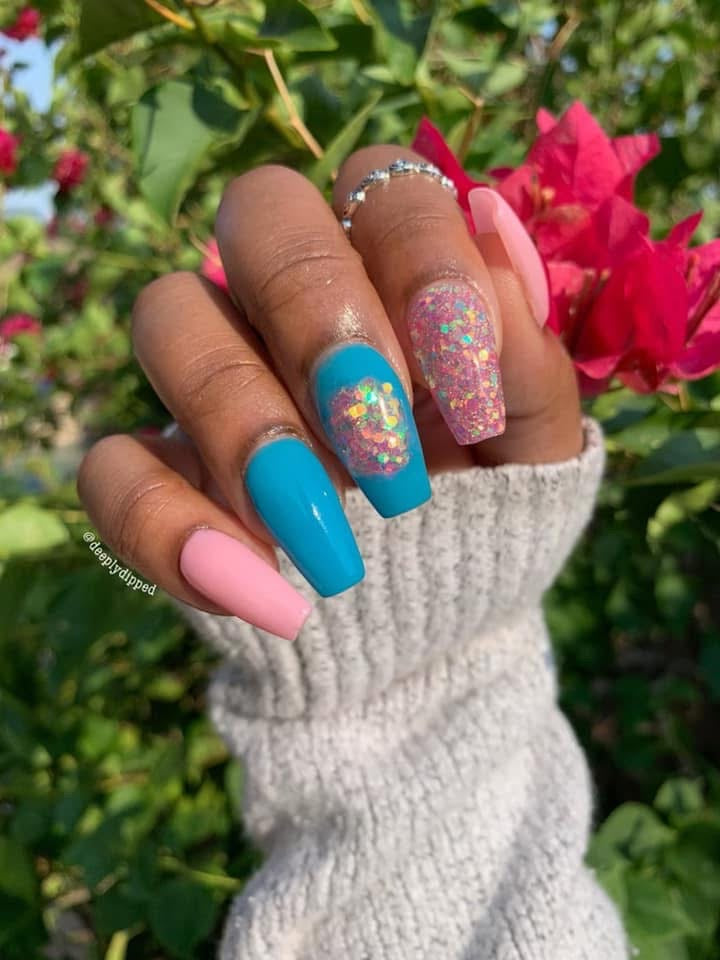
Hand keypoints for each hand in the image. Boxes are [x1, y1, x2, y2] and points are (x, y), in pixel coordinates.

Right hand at [77, 146, 581, 639]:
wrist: (434, 629)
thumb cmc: (488, 518)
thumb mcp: (532, 456)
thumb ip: (527, 363)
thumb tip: (493, 226)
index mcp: (388, 277)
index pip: (385, 189)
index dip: (425, 265)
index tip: (474, 395)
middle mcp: (286, 306)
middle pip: (259, 211)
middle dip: (322, 318)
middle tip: (389, 446)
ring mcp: (212, 384)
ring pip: (168, 316)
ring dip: (249, 424)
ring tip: (334, 542)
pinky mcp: (161, 478)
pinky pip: (113, 471)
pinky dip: (172, 531)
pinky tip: (265, 597)